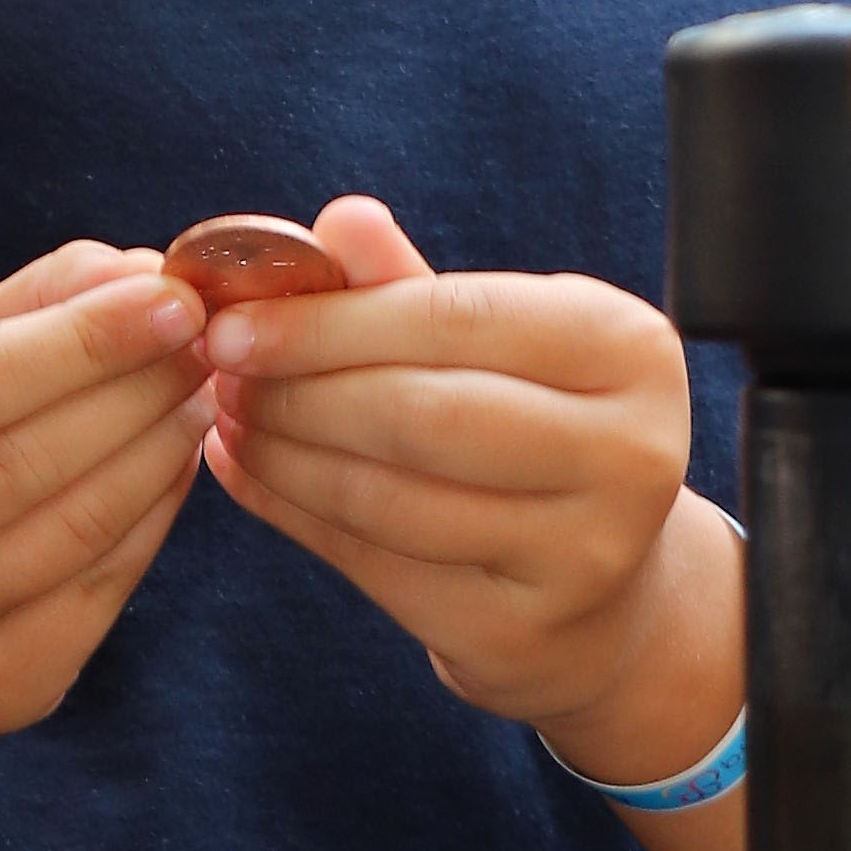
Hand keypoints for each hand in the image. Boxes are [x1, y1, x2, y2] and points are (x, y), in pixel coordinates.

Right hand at [0, 243, 209, 741]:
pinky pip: (95, 593)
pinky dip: (152, 520)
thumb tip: (137, 274)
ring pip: (68, 531)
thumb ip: (22, 311)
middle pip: (18, 461)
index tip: (173, 298)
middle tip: (205, 342)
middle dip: (132, 391)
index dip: (77, 342)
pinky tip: (174, 466)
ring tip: (197, 395)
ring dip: (155, 452)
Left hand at [198, 198, 699, 734]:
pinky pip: (376, 564)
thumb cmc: (533, 427)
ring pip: (389, 498)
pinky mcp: (523, 629)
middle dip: (298, 390)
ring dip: (283, 457)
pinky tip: (248, 475)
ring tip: (226, 419)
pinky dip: (294, 513)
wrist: (602, 588)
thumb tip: (334, 221)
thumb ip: (410, 288)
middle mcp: (631, 453)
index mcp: (629, 350)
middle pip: (420, 414)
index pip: (454, 318)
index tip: (232, 320)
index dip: (329, 321)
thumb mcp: (496, 344)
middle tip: (218, 372)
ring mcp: (586, 555)